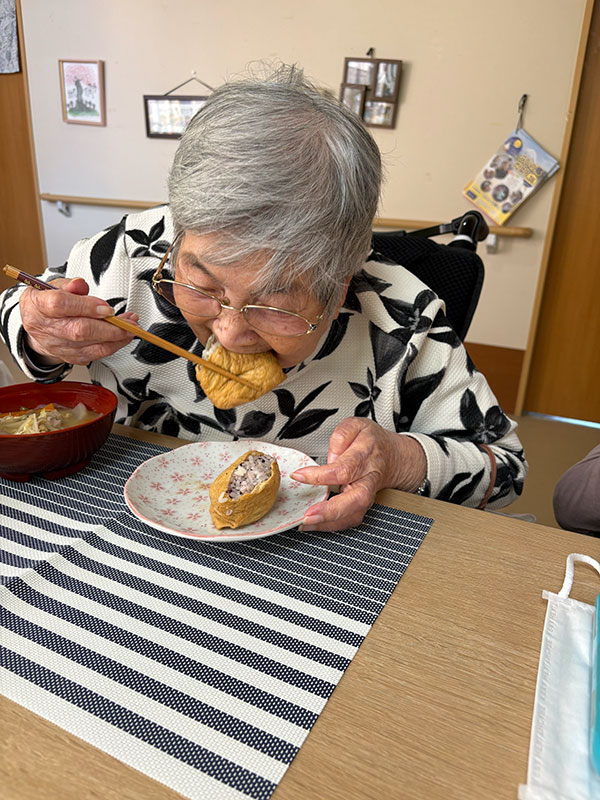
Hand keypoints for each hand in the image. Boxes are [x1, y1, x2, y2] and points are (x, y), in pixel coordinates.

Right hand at [20, 278, 138, 365]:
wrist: (35, 324)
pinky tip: (122, 337)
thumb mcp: (53, 286)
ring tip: (131, 328)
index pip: (61, 305)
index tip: (107, 307)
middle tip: (129, 321)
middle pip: (80, 330)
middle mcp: (47, 328)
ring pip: (91, 346)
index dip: (86, 306)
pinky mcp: (69, 356)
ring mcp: (58, 345)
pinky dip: (112, 346)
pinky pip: (94, 355)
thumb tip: (80, 285)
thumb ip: (70, 284)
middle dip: (111, 327)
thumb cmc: (45, 303)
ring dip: (117, 338)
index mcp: (39, 305)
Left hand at [291, 417, 426, 531]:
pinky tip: (314, 524)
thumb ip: (342, 435)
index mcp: (365, 456)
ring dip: (329, 523)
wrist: (392, 456)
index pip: (344, 469)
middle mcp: (368, 479)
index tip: (299, 476)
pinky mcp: (362, 506)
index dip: (320, 475)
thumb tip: (332, 454)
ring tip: (306, 523)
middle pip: (356, 499)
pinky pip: (350, 520)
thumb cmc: (371, 442)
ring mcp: (367, 495)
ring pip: (354, 515)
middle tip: (308, 515)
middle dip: (331, 510)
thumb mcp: (357, 425)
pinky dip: (331, 526)